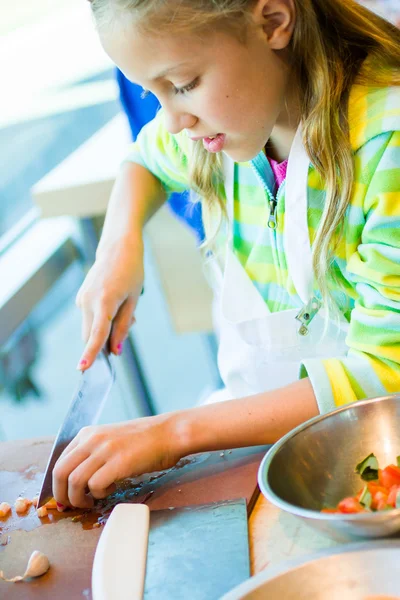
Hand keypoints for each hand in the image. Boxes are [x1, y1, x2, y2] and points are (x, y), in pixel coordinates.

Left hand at [52, 414, 181, 508]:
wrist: (170, 433)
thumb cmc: (144, 440)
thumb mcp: (111, 440)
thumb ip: (93, 454)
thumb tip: (75, 481)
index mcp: (87, 434)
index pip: (59, 462)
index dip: (58, 485)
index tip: (65, 498)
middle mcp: (92, 439)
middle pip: (60, 473)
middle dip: (62, 496)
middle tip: (73, 506)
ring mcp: (105, 450)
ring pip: (75, 481)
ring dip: (80, 499)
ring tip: (94, 501)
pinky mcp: (119, 462)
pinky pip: (96, 485)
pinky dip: (100, 494)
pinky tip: (112, 489)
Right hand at [76, 238, 143, 369]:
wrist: (117, 248)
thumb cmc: (131, 272)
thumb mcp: (133, 300)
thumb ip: (123, 326)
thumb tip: (116, 351)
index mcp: (105, 301)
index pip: (97, 333)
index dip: (91, 353)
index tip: (83, 368)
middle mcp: (88, 301)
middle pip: (91, 335)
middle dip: (106, 341)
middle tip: (129, 322)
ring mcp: (82, 299)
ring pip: (90, 328)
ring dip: (105, 329)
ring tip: (124, 308)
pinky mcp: (81, 298)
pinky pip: (90, 318)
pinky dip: (101, 319)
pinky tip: (115, 303)